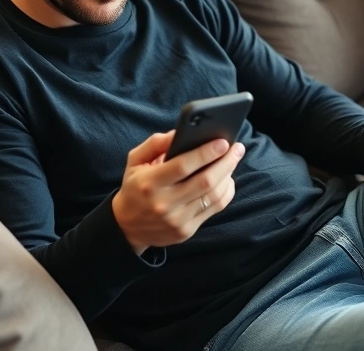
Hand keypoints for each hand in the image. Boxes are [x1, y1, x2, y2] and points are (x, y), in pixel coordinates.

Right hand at [112, 131, 244, 254]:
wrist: (127, 226)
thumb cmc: (135, 186)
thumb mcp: (135, 161)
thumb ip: (155, 143)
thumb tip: (180, 133)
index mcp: (150, 183)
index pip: (183, 166)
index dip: (205, 153)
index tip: (222, 142)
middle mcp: (164, 203)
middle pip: (204, 181)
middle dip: (225, 162)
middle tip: (237, 148)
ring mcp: (177, 220)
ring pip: (213, 196)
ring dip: (228, 176)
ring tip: (233, 160)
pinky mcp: (186, 231)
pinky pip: (214, 209)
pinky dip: (226, 192)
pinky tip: (228, 179)